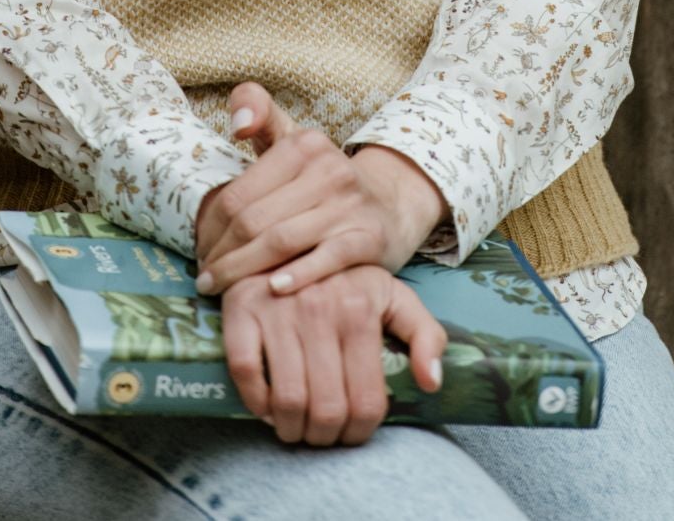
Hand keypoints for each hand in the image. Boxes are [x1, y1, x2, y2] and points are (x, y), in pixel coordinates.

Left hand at [194, 82, 448, 297]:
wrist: (390, 203)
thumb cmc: (324, 179)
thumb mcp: (294, 139)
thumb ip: (259, 111)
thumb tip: (238, 124)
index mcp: (303, 144)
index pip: (238, 194)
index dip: (209, 227)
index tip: (198, 250)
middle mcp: (328, 170)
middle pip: (254, 220)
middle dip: (222, 255)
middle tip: (205, 279)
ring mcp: (350, 205)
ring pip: (281, 241)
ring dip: (242, 271)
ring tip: (221, 289)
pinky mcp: (368, 238)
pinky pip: (325, 259)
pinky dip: (297, 276)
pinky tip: (272, 290)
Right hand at [220, 263, 446, 444]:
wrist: (292, 235)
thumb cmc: (347, 277)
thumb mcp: (392, 295)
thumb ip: (424, 334)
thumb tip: (432, 382)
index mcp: (360, 309)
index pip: (367, 402)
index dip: (359, 432)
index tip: (350, 433)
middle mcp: (319, 309)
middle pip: (326, 410)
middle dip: (325, 437)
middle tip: (321, 434)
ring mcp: (278, 309)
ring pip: (287, 401)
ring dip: (291, 429)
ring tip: (295, 425)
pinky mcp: (241, 308)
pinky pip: (246, 373)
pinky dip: (256, 402)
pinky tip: (267, 403)